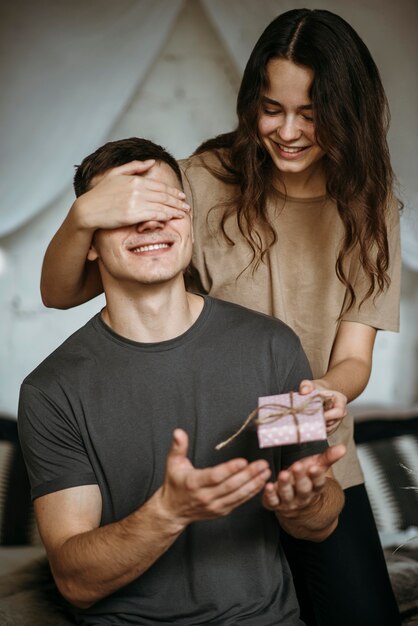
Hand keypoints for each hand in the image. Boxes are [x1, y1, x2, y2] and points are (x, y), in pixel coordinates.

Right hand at [73, 160, 189, 230]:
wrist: (87, 210)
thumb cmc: (100, 194)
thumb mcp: (115, 174)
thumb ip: (134, 167)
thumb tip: (151, 161)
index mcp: (135, 179)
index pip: (160, 186)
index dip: (173, 191)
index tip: (180, 196)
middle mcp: (137, 189)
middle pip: (164, 195)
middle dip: (177, 201)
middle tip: (186, 205)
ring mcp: (136, 202)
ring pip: (162, 205)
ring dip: (175, 209)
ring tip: (183, 213)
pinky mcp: (134, 214)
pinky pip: (155, 214)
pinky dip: (166, 216)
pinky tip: (173, 218)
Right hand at [159, 429, 270, 525]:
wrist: (172, 511)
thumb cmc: (174, 484)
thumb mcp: (172, 463)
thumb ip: (177, 447)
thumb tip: (178, 432)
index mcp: (194, 483)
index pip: (215, 476)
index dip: (230, 469)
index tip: (243, 461)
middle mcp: (205, 496)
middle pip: (231, 485)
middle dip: (249, 474)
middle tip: (262, 464)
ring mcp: (214, 505)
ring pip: (238, 495)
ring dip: (254, 484)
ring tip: (266, 472)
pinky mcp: (221, 510)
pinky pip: (239, 501)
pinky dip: (251, 493)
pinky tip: (260, 483)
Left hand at [262, 444, 345, 514]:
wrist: (296, 502)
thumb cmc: (306, 478)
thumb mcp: (317, 466)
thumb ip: (328, 457)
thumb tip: (343, 448)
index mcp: (315, 487)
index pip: (318, 483)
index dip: (317, 476)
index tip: (315, 468)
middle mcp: (303, 496)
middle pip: (303, 488)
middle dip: (300, 478)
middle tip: (297, 467)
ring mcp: (289, 501)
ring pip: (287, 494)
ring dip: (285, 484)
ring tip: (283, 474)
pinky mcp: (275, 503)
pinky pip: (273, 501)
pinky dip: (270, 495)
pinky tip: (268, 486)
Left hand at [299, 379, 346, 435]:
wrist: (317, 394)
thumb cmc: (315, 389)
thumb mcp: (310, 384)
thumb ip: (306, 385)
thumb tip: (303, 391)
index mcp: (340, 400)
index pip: (338, 411)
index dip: (328, 416)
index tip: (316, 416)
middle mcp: (341, 411)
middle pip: (333, 422)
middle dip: (321, 423)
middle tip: (308, 422)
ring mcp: (337, 420)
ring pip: (329, 429)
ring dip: (318, 428)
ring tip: (307, 425)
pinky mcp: (331, 426)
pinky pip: (326, 432)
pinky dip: (318, 431)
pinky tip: (309, 427)